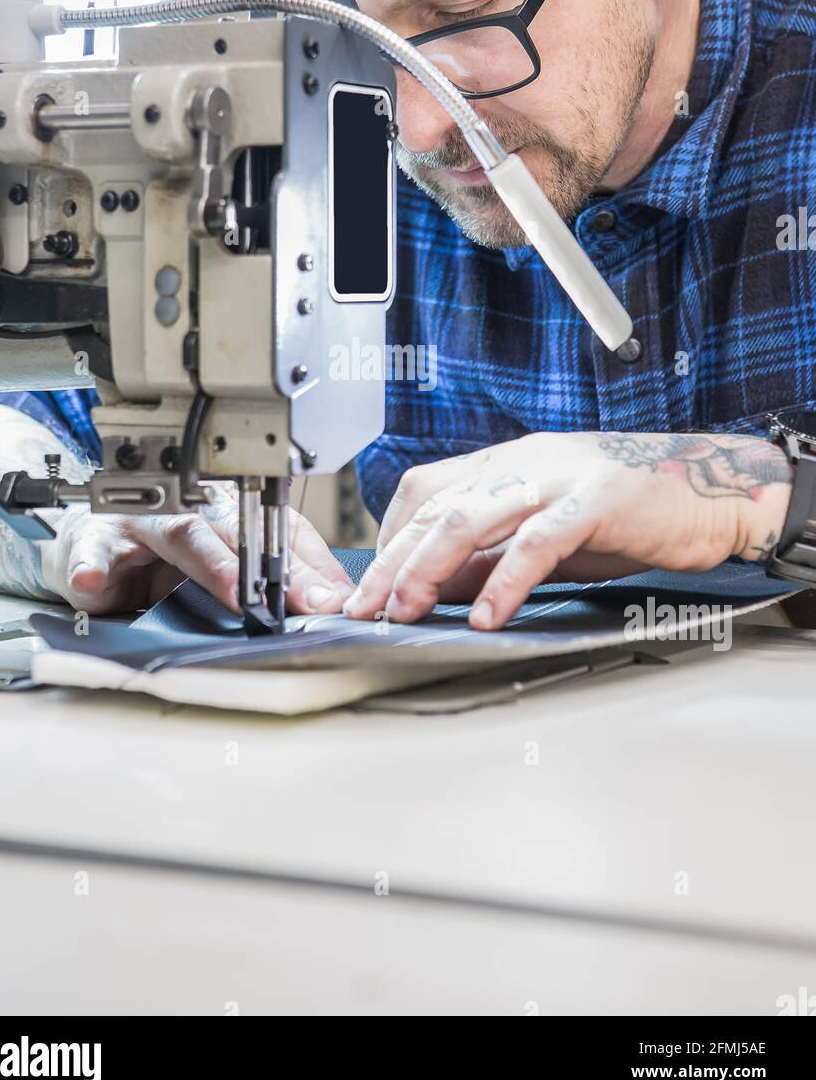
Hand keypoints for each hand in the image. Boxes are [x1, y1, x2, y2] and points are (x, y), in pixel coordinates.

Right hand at [39, 486, 354, 617]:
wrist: (90, 548)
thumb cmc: (159, 557)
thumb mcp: (223, 571)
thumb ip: (275, 583)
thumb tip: (332, 604)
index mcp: (226, 512)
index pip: (273, 531)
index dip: (304, 566)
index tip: (330, 600)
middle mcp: (188, 508)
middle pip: (236, 529)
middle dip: (271, 567)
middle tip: (299, 600)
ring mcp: (140, 522)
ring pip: (178, 532)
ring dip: (209, 563)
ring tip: (234, 591)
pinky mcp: (93, 543)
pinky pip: (92, 554)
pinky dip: (91, 567)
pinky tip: (93, 581)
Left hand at [343, 432, 792, 629]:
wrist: (714, 490)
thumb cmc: (630, 513)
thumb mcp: (547, 534)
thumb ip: (491, 556)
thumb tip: (434, 588)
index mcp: (506, 465)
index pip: (424, 492)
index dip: (390, 538)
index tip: (368, 586)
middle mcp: (523, 464)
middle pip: (436, 508)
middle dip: (392, 562)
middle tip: (365, 609)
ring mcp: (558, 479)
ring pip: (472, 517)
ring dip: (429, 567)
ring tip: (407, 611)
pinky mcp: (597, 502)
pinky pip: (539, 541)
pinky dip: (505, 580)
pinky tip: (486, 616)